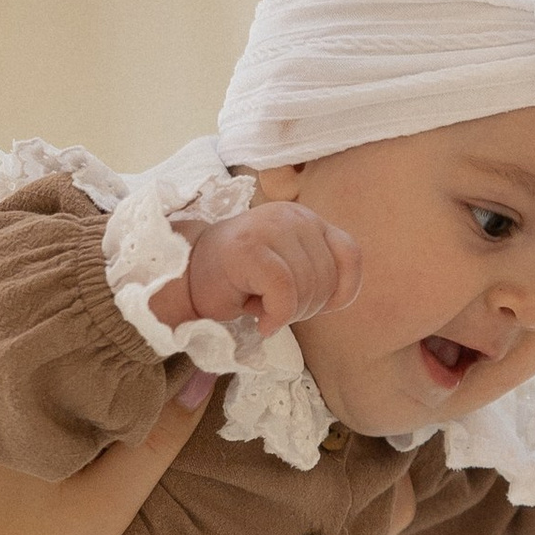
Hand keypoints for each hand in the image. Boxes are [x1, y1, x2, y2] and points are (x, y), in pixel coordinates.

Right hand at [165, 202, 362, 344]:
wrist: (185, 279)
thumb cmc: (238, 281)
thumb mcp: (291, 270)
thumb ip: (319, 271)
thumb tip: (341, 293)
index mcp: (306, 219)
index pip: (349, 255)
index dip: (338, 291)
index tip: (307, 304)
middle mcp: (292, 216)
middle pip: (326, 279)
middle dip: (305, 308)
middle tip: (273, 307)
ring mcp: (269, 228)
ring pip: (307, 288)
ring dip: (287, 313)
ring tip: (260, 305)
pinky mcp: (249, 249)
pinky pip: (285, 294)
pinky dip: (276, 315)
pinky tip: (258, 318)